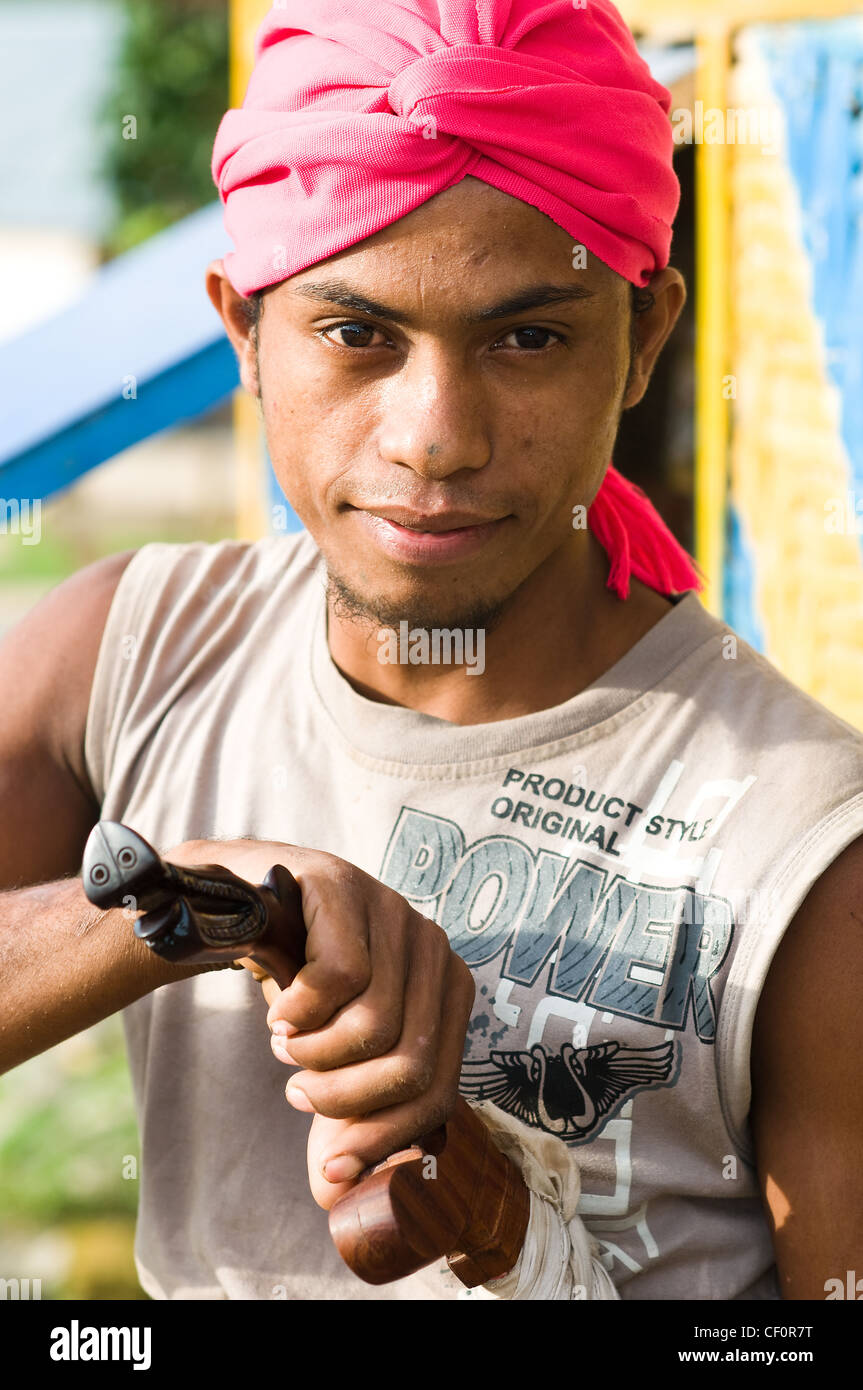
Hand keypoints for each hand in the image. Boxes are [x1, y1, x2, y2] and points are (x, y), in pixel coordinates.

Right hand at [166, 838, 474, 1208]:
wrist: (237, 910)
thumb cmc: (298, 994)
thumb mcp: (330, 1064)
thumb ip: (347, 1122)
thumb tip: (345, 1200)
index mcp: (448, 994)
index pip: (439, 1090)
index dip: (385, 1140)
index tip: (330, 1168)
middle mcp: (435, 949)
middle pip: (412, 1064)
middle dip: (344, 1100)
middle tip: (299, 1090)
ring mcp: (394, 911)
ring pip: (376, 1025)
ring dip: (315, 1055)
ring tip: (288, 1046)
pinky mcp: (347, 888)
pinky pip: (338, 977)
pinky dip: (299, 1013)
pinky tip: (282, 1011)